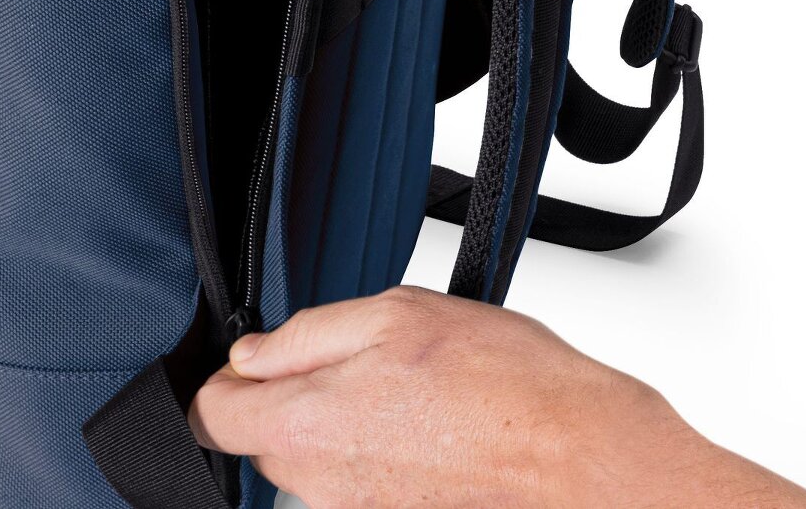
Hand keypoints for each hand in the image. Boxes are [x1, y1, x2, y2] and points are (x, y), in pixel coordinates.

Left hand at [189, 286, 805, 508]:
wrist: (591, 465)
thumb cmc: (510, 387)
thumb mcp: (398, 313)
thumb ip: (305, 335)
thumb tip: (251, 352)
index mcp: (308, 427)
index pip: (213, 415)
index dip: (233, 377)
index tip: (264, 358)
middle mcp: (323, 491)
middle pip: (264, 440)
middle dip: (293, 398)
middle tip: (360, 362)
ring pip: (316, 467)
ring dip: (343, 428)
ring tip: (411, 396)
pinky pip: (363, 491)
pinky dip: (384, 460)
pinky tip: (434, 432)